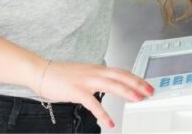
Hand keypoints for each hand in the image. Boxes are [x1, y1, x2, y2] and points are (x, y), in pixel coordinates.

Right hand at [35, 61, 152, 128]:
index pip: (122, 72)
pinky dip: (103, 113)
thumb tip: (110, 84)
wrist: (42, 72)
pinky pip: (93, 103)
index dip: (136, 78)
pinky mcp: (77, 91)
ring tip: (137, 100)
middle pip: (121, 76)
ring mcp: (86, 81)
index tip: (147, 85)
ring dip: (127, 92)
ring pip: (112, 85)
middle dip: (138, 84)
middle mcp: (95, 72)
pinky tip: (110, 122)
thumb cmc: (61, 75)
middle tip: (150, 92)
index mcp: (98, 69)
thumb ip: (98, 78)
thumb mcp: (85, 74)